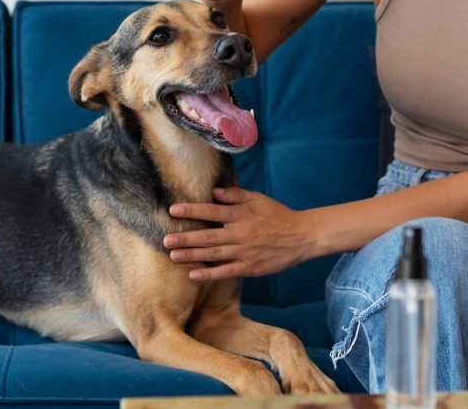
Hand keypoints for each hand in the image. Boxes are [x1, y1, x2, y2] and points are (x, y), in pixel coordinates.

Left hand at [163, 187, 311, 281]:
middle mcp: (240, 233)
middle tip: (165, 239)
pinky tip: (193, 275)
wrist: (301, 237)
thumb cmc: (278, 215)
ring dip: (192, 256)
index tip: (173, 210)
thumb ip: (235, 195)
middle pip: (208, 236)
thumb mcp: (258, 199)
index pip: (212, 212)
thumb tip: (213, 192)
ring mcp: (245, 252)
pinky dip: (209, 274)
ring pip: (214, 255)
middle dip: (185, 238)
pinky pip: (226, 271)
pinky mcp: (250, 268)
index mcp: (242, 215)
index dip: (192, 211)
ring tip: (173, 255)